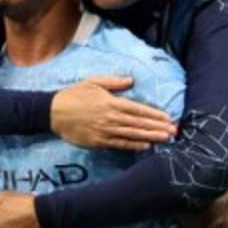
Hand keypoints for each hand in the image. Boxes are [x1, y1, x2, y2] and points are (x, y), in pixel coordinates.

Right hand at [51, 76, 174, 151]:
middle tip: (174, 131)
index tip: (167, 118)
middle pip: (138, 123)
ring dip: (150, 137)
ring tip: (165, 139)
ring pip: (132, 135)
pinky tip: (145, 146)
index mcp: (111, 102)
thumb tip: (131, 80)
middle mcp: (110, 118)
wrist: (54, 112)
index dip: (154, 114)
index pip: (138, 109)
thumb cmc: (74, 95)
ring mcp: (105, 131)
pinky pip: (119, 144)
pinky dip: (133, 146)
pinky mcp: (98, 142)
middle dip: (157, 127)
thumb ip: (113, 81)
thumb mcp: (93, 81)